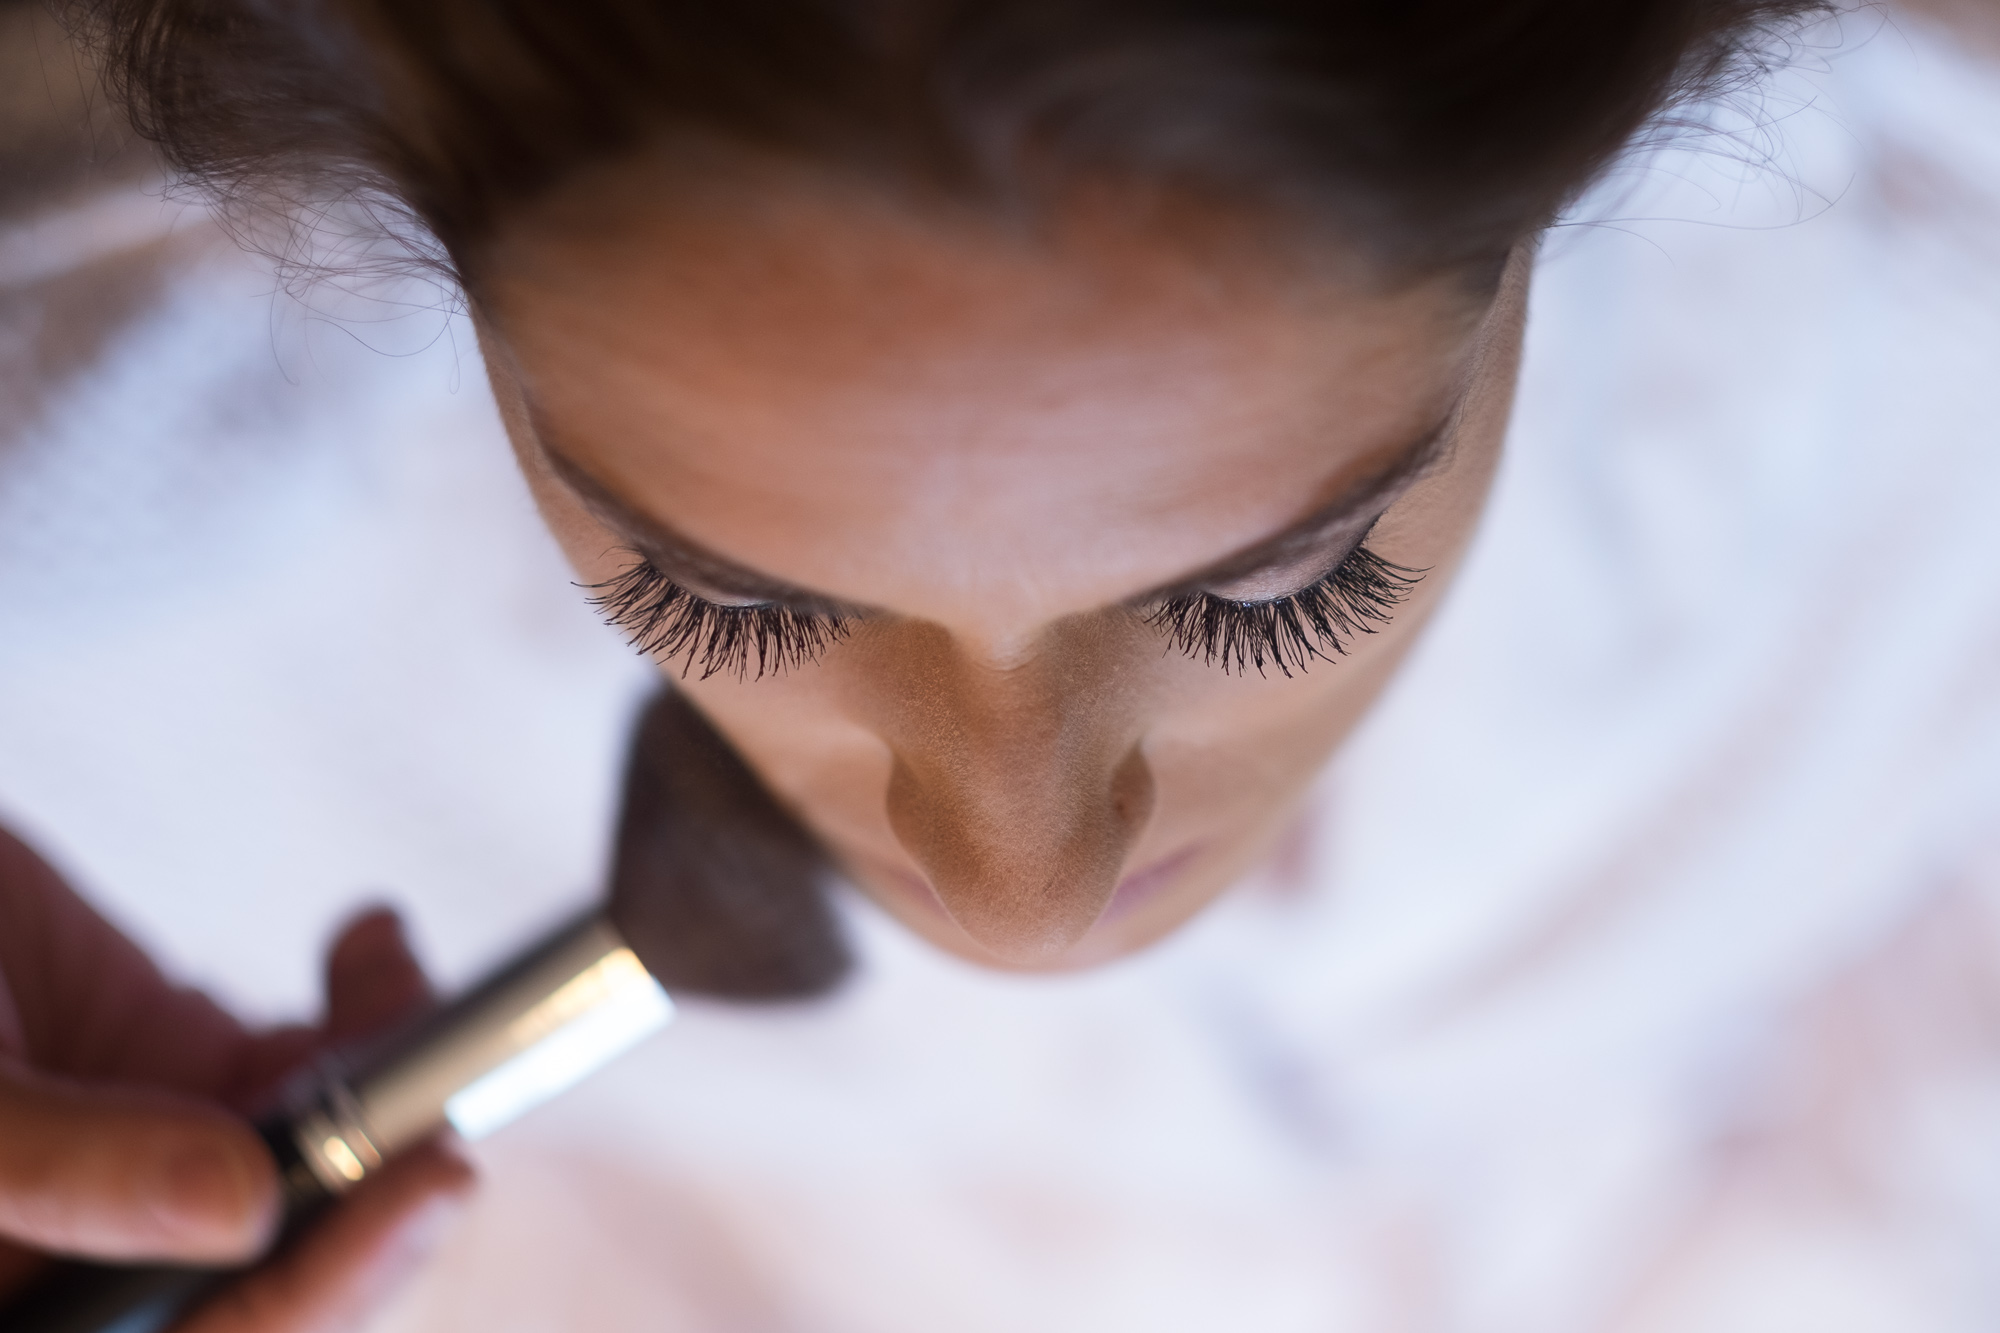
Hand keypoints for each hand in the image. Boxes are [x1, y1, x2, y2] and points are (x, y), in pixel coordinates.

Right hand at [0, 824, 474, 1329]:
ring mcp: (155, 1161)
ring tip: (382, 977)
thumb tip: (240, 1208)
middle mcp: (102, 1259)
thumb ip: (67, 1169)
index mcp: (37, 1305)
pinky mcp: (187, 1068)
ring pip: (328, 1156)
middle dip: (379, 1176)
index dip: (326, 1287)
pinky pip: (319, 1061)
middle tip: (442, 1088)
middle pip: (289, 1263)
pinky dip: (370, 1005)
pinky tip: (365, 944)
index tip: (425, 1183)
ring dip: (392, 1071)